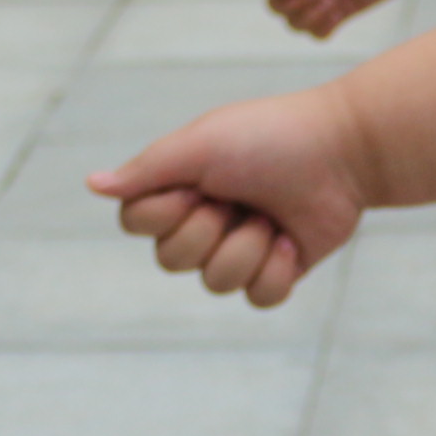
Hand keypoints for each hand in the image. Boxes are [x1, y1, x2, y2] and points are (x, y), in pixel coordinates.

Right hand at [86, 89, 372, 304]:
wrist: (342, 152)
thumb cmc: (270, 138)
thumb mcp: (202, 145)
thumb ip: (148, 170)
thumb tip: (92, 185)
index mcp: (180, 187)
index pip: (137, 224)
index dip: (165, 214)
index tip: (198, 186)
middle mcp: (204, 220)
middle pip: (171, 261)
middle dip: (208, 231)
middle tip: (240, 198)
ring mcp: (240, 247)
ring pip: (215, 283)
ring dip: (247, 248)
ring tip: (271, 216)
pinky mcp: (276, 270)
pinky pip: (257, 298)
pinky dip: (275, 270)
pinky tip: (291, 240)